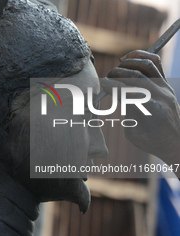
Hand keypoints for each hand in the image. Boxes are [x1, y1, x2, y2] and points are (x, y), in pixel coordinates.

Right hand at [102, 50, 179, 164]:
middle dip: (117, 75)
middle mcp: (163, 96)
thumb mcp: (134, 134)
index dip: (115, 86)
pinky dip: (140, 56)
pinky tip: (127, 59)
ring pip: (146, 65)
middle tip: (105, 80)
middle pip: (137, 77)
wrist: (175, 140)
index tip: (102, 84)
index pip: (132, 92)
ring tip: (115, 71)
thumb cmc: (152, 141)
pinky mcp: (166, 83)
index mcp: (155, 113)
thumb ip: (127, 113)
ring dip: (127, 64)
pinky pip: (155, 62)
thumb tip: (116, 93)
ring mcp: (166, 87)